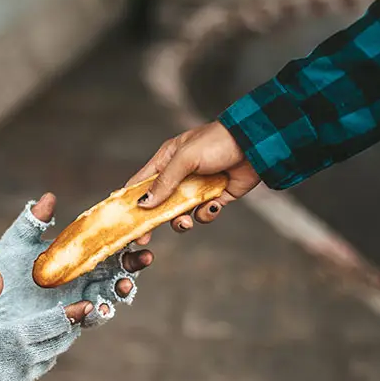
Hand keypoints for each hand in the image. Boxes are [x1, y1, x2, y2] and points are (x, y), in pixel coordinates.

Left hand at [0, 193, 153, 324]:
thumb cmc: (4, 269)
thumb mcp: (15, 245)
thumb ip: (31, 223)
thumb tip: (48, 198)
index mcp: (77, 256)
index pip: (109, 246)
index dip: (126, 241)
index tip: (139, 233)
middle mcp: (82, 280)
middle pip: (116, 273)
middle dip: (132, 267)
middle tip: (144, 258)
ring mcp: (76, 303)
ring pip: (106, 298)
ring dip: (117, 292)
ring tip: (122, 286)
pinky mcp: (66, 323)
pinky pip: (84, 320)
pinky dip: (91, 314)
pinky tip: (91, 307)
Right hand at [0, 270, 94, 380]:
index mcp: (13, 340)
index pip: (54, 325)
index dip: (73, 314)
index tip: (88, 304)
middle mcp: (23, 364)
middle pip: (58, 343)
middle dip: (70, 327)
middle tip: (79, 312)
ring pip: (48, 360)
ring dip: (54, 344)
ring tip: (57, 328)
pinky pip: (33, 374)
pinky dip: (37, 360)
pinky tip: (30, 350)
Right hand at [125, 121, 259, 243]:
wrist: (256, 145)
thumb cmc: (217, 142)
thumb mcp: (185, 159)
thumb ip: (164, 182)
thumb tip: (144, 204)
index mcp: (167, 161)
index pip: (141, 183)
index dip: (131, 201)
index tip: (123, 220)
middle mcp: (179, 176)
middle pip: (158, 204)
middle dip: (152, 220)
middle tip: (145, 238)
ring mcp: (197, 188)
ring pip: (180, 213)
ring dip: (181, 221)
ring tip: (187, 221)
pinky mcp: (216, 197)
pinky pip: (204, 213)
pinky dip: (206, 214)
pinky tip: (213, 205)